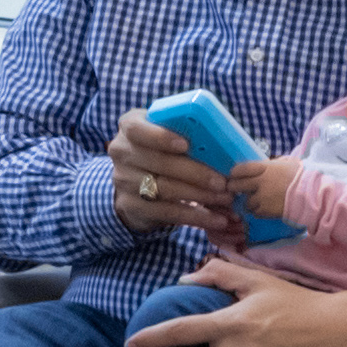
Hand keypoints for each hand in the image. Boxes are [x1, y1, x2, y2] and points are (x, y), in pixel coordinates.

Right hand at [103, 114, 227, 238]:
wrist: (133, 180)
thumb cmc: (160, 148)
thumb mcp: (164, 132)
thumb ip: (184, 130)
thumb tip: (222, 140)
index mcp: (130, 127)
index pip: (137, 129)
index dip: (161, 137)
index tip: (186, 145)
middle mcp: (122, 152)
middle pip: (159, 163)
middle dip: (195, 173)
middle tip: (222, 181)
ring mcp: (124, 181)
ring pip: (165, 189)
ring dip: (200, 196)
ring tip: (225, 199)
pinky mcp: (132, 206)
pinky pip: (168, 213)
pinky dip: (195, 217)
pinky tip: (216, 219)